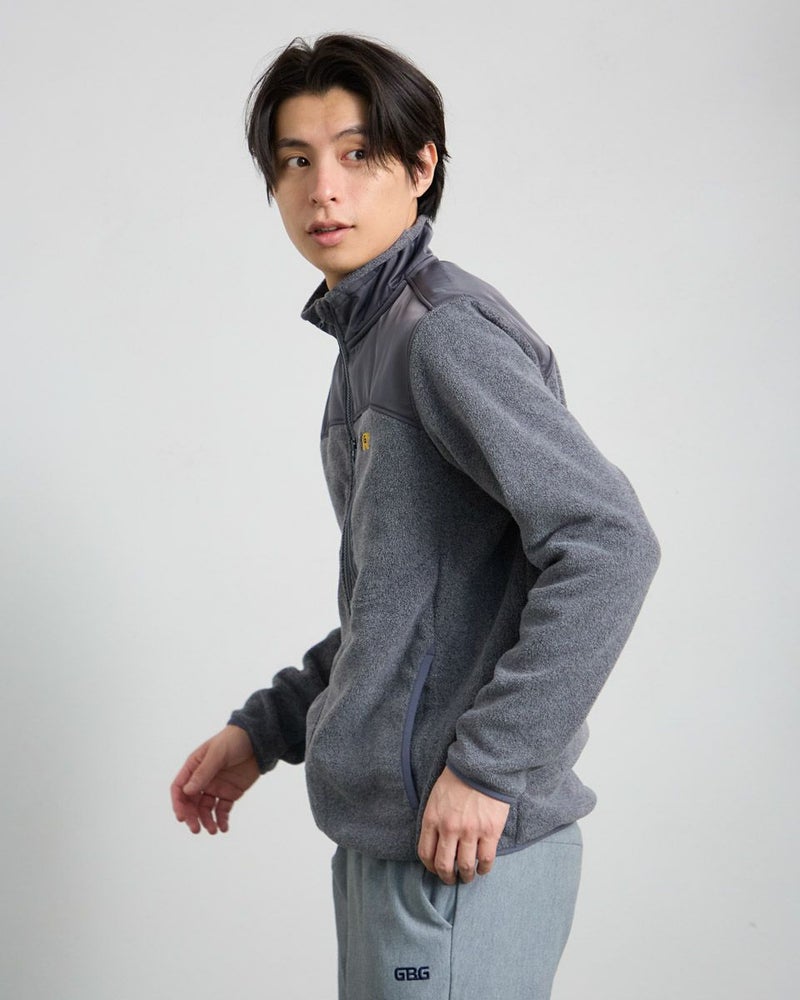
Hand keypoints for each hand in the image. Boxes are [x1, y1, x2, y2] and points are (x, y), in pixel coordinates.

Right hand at [170, 725, 259, 834]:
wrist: (258, 739)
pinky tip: (224, 828)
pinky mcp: (230, 793)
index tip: (182, 817)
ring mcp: (216, 787)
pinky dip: (221, 820)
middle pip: (191, 802)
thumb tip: (187, 791)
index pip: (180, 788)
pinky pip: (222, 810)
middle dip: (192, 817)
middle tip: (196, 829)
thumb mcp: (217, 753)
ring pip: (206, 809)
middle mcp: (203, 779)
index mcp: (194, 767)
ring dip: (207, 821)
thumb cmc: (234, 740)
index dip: (178, 803)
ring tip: (213, 830)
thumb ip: (203, 772)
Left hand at [417, 766, 509, 884]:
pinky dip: (483, 869)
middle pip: (443, 865)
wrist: (482, 766)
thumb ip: (434, 819)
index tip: (435, 869)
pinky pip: (485, 859)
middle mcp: (449, 828)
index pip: (425, 853)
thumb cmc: (457, 778)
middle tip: (451, 879)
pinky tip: (482, 869)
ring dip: (466, 876)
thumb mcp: (436, 797)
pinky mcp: (490, 831)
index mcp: (432, 818)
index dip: (430, 866)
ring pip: (465, 866)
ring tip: (468, 876)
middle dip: (446, 877)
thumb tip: (436, 842)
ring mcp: (470, 831)